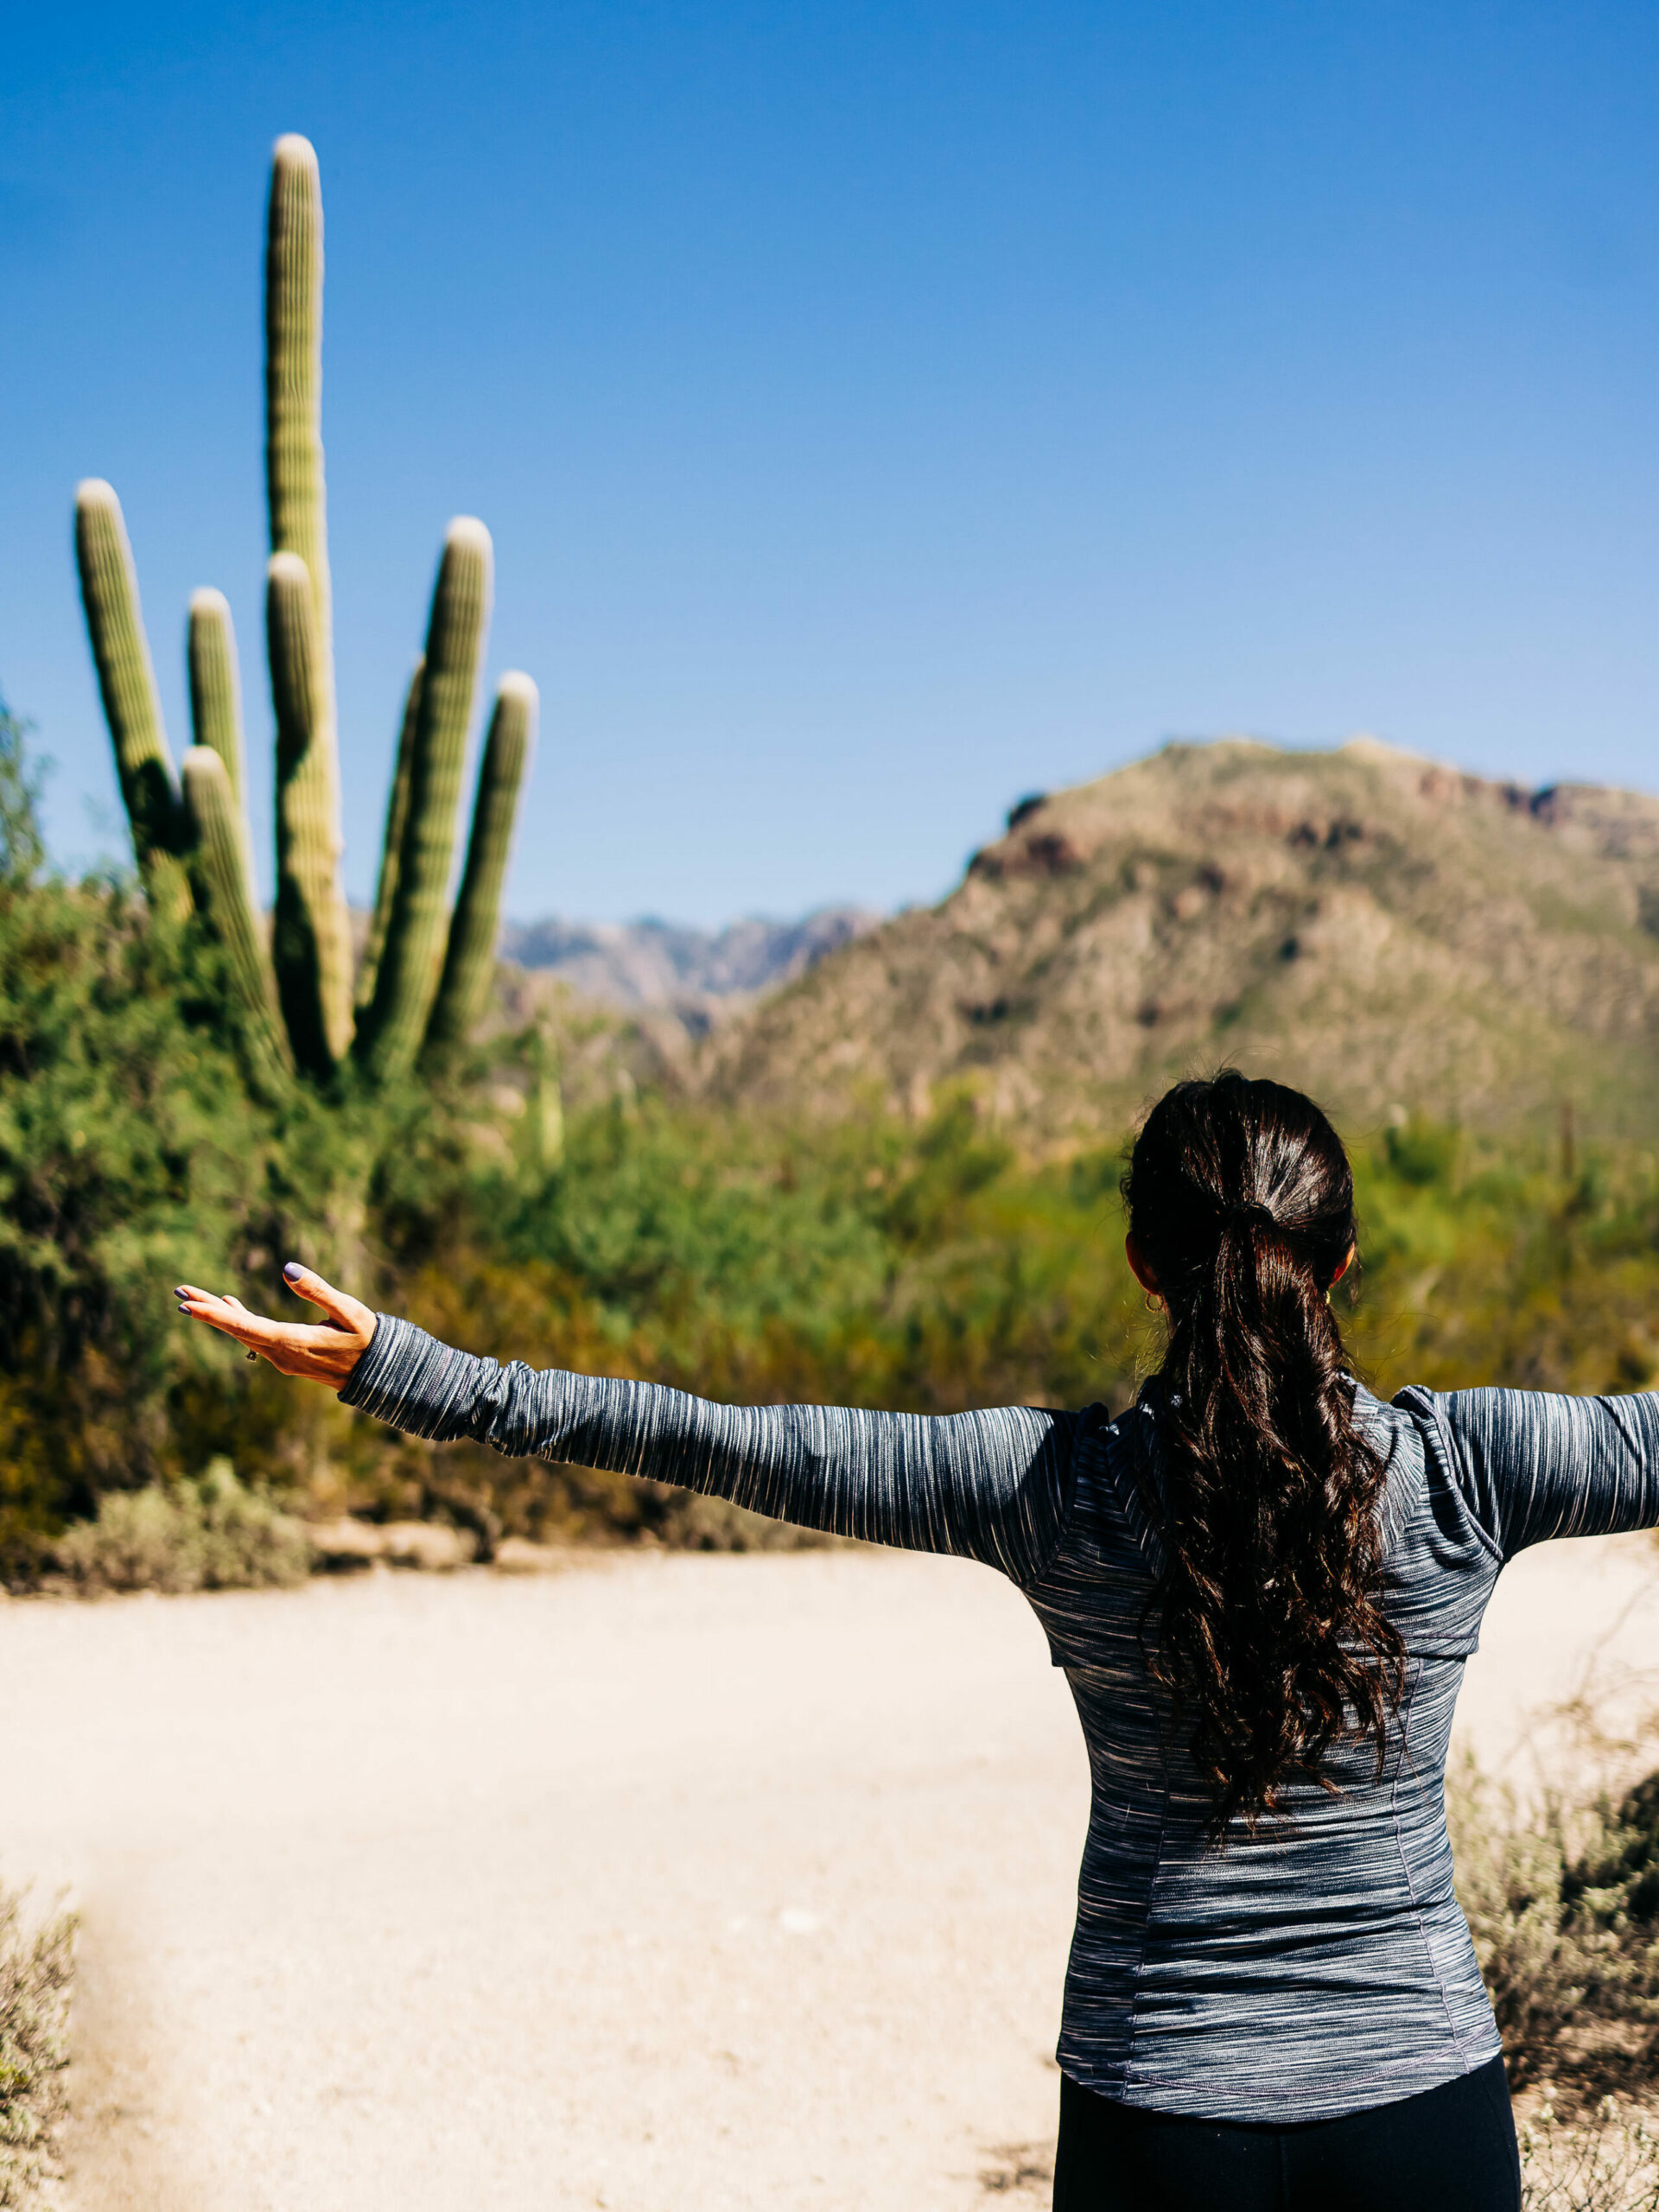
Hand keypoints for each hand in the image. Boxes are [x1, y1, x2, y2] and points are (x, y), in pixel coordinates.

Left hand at [175, 1263, 374, 1387]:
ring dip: (219, 1314)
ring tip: (193, 1297)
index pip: (245, 1326)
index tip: (188, 1305)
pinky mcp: (287, 1356)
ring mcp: (282, 1358)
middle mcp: (281, 1354)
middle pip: (236, 1329)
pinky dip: (239, 1320)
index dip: (215, 1314)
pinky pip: (255, 1336)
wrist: (380, 1373)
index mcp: (293, 1342)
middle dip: (206, 1310)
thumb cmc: (368, 1339)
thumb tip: (287, 1268)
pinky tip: (230, 1304)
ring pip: (243, 1333)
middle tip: (180, 1292)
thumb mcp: (348, 1310)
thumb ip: (317, 1289)